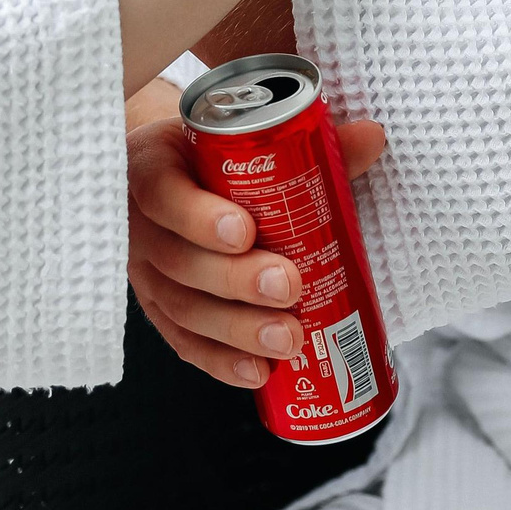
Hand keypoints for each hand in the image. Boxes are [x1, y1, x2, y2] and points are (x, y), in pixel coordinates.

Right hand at [127, 113, 387, 387]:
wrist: (172, 175)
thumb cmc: (209, 156)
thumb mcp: (241, 140)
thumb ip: (304, 144)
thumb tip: (371, 138)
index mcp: (152, 167)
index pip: (162, 191)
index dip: (198, 217)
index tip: (245, 230)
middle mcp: (140, 224)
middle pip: (177, 260)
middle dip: (235, 280)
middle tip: (288, 286)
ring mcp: (144, 272)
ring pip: (182, 307)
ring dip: (236, 329)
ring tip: (286, 337)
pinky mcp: (157, 310)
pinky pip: (183, 341)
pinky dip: (221, 360)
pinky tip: (258, 371)